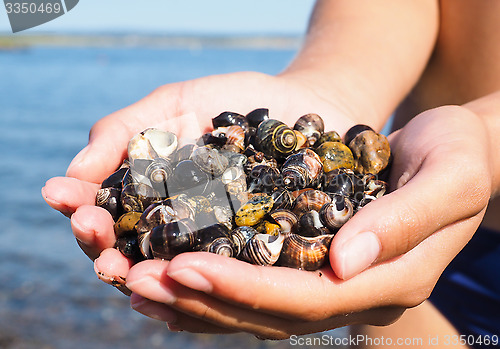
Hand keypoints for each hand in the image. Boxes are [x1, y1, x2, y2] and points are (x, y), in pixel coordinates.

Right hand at [41, 71, 356, 274]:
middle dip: (105, 251)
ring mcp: (215, 248)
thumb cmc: (233, 101)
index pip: (106, 216)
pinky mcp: (255, 259)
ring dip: (146, 278)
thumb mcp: (173, 104)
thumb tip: (72, 172)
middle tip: (97, 246)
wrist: (303, 105)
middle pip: (130, 254)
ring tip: (127, 273)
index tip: (72, 207)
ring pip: (172, 274)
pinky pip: (228, 277)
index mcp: (150, 198)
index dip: (85, 213)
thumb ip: (122, 131)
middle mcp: (176, 230)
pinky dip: (205, 285)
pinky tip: (186, 287)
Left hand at [121, 106, 490, 337]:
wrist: (454, 151)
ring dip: (193, 298)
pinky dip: (211, 281)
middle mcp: (352, 292)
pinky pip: (255, 280)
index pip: (304, 298)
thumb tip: (342, 261)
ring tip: (135, 281)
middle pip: (268, 311)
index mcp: (386, 280)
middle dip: (202, 298)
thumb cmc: (458, 156)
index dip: (243, 289)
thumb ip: (404, 222)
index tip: (184, 269)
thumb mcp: (449, 178)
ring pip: (253, 306)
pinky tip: (169, 270)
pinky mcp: (311, 261)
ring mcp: (330, 282)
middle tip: (138, 279)